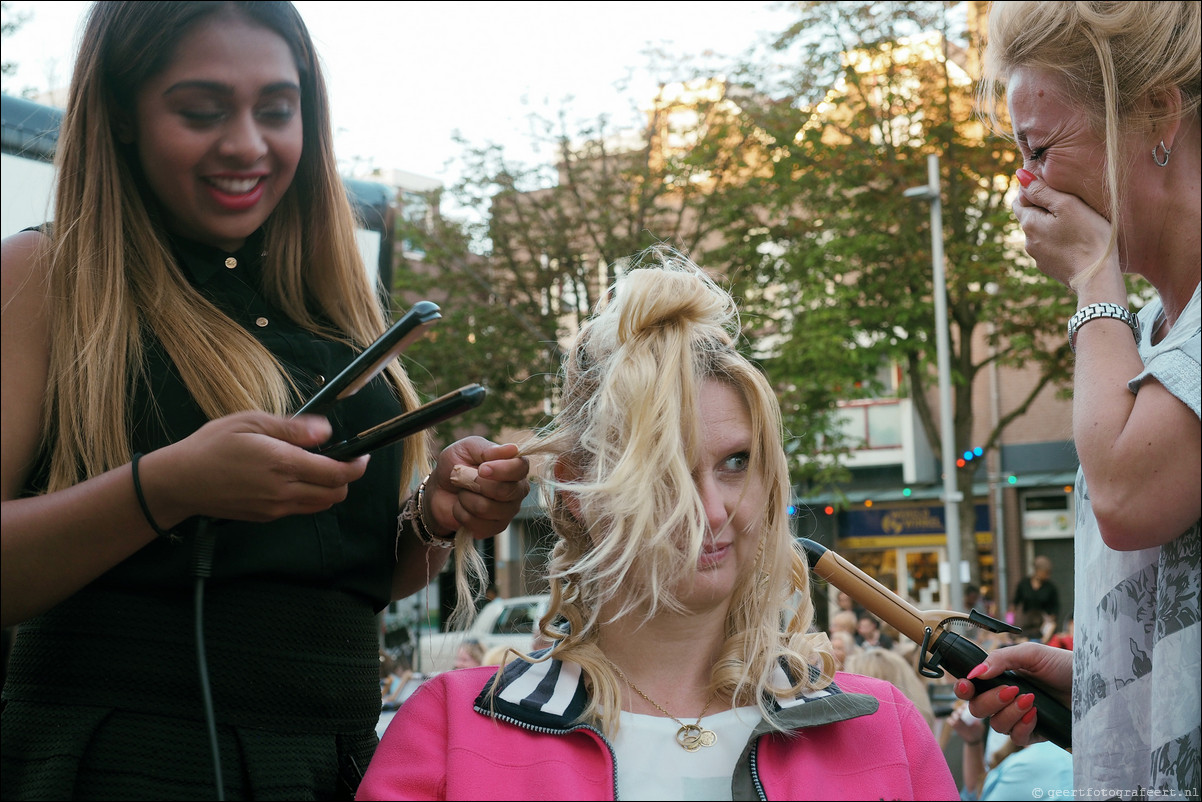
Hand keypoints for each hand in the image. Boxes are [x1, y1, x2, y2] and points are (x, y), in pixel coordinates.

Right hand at [148, 411, 368, 525]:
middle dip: (346, 479)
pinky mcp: (266, 517)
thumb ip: (293, 428)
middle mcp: (283, 491)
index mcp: (283, 464)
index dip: (357, 466)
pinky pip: (300, 509)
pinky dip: (309, 497)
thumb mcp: (251, 422)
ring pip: (320, 505)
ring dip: (329, 489)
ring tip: (318, 468)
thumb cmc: (213, 445)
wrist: (180, 482)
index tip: (362, 455)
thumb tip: (326, 431)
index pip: (336, 473)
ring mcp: (275, 508)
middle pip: (335, 494)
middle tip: (342, 460)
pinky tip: (294, 479)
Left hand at [425, 437, 529, 539]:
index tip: (482, 469)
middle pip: (505, 491)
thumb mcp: (467, 448)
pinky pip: (478, 525)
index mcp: (515, 466)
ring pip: (487, 508)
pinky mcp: (495, 528)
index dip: (501, 470)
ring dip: (465, 498)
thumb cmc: (456, 464)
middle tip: (464, 478)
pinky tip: (462, 507)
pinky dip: (462, 514)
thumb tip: (512, 449)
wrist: (440, 489)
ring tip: (462, 492)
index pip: (520, 468)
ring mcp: (508, 511)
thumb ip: (487, 449)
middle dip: (476, 484)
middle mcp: (517, 490)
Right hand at [947, 702, 985, 744]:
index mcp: (968, 713)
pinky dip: (951, 721)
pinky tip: (954, 723)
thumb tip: (977, 716)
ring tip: (957, 718)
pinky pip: (949, 720)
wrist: (973, 739)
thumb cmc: (978, 731)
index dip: (964, 706)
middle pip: (959, 709)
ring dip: (955, 715)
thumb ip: (977, 721)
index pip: (965, 706)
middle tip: (960, 713)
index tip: (965, 707)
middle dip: (959, 710)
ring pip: (953, 714)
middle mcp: (962, 714)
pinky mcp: (953, 724)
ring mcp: (957, 719)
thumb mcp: (979, 726)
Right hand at [952, 640, 1072, 746]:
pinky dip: (1022, 727)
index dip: (963, 689)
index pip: (972, 688)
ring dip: (1009, 713)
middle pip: (978, 709)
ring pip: (996, 725)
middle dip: (990, 700)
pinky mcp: (1035, 733)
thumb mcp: (1031, 654)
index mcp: (999, 679)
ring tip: (1030, 699)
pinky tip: (1035, 714)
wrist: (1093, 683)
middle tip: (1012, 690)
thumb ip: (999, 659)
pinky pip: (1016, 739)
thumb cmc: (1063, 665)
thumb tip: (975, 672)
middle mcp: (1005, 700)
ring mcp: (1019, 718)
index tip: (966, 685)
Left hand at [1013, 169, 1122, 292]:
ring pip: (1041, 233)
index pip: (1019, 200)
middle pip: (1030, 217)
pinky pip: (1050, 248)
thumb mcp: (1067, 205)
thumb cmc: (1087, 236)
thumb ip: (1042, 190)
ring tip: (1075, 222)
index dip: (1033, 191)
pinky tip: (1076, 240)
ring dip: (1052, 225)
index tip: (1053, 188)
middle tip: (1068, 203)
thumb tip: (1020, 175)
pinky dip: (1059, 240)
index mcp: (1029, 224)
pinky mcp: (1050, 268)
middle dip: (1044, 208)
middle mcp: (1028, 242)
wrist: (1097, 277)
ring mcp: (1038, 257)